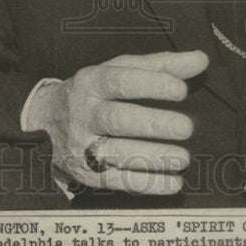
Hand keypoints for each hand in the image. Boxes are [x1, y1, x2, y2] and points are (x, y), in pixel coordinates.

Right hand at [30, 49, 208, 194]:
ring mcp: (82, 146)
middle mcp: (84, 113)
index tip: (181, 90)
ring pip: (116, 154)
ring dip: (153, 158)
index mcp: (93, 82)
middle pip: (117, 119)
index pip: (121, 80)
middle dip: (153, 124)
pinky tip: (173, 182)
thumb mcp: (120, 69)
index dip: (151, 85)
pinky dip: (148, 184)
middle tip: (186, 127)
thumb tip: (200, 60)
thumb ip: (162, 65)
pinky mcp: (87, 174)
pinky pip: (118, 182)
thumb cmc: (97, 91)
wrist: (46, 120)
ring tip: (183, 158)